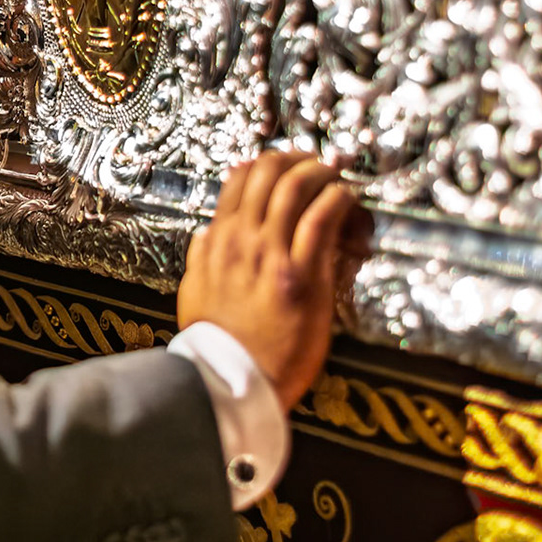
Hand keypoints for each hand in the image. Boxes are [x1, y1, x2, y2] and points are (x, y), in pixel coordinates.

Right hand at [176, 152, 369, 414]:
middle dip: (297, 159)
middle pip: (268, 173)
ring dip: (320, 172)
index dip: (266, 163)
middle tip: (316, 164)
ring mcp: (272, 255)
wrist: (232, 381)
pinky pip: (321, 220)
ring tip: (336, 174)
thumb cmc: (218, 344)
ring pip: (295, 187)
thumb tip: (205, 234)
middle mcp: (243, 240)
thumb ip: (200, 259)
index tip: (286, 166)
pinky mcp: (303, 276)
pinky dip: (337, 199)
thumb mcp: (193, 292)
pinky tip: (347, 199)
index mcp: (218, 242)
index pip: (239, 179)